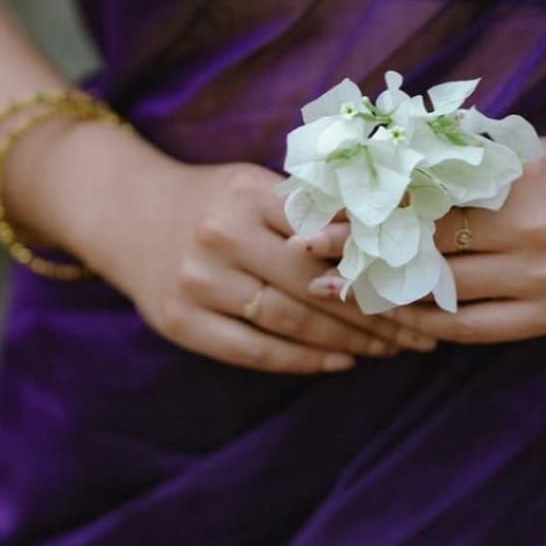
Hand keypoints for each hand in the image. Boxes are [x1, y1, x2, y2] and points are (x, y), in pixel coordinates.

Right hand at [18, 122, 435, 373]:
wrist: (124, 212)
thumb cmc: (211, 200)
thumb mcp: (255, 184)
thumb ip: (310, 208)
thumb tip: (392, 234)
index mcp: (247, 191)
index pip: (327, 234)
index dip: (379, 264)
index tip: (421, 285)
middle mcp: (220, 235)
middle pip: (314, 284)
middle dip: (375, 313)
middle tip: (419, 331)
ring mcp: (197, 282)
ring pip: (289, 321)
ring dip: (348, 341)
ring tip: (389, 349)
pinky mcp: (181, 322)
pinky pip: (254, 351)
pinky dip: (303, 359)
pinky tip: (339, 361)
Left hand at [303, 134, 545, 344]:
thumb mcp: (514, 152)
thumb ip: (452, 162)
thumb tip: (366, 167)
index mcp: (519, 178)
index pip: (426, 195)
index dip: (367, 207)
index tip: (319, 213)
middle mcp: (533, 230)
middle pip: (426, 246)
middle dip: (362, 251)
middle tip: (310, 256)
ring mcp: (541, 280)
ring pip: (441, 293)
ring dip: (382, 292)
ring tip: (336, 288)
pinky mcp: (545, 319)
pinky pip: (468, 330)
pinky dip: (425, 323)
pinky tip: (392, 314)